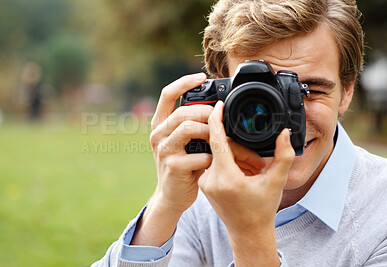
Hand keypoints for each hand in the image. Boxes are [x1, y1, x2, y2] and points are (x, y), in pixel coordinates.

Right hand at [131, 73, 212, 245]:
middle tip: (221, 119)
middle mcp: (158, 134)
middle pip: (183, 111)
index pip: (167, 94)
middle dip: (206, 112)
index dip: (184, 82)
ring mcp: (163, 150)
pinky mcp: (173, 166)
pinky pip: (199, 155)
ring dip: (209, 132)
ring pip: (188, 128)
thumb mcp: (185, 142)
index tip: (202, 77)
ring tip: (219, 139)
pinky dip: (211, 158)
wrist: (173, 196)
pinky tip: (214, 162)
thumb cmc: (184, 165)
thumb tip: (218, 107)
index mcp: (161, 124)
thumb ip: (195, 124)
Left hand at [198, 101, 294, 265]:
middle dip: (239, 147)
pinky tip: (241, 172)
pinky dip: (228, 162)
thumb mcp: (276, 182)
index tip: (218, 105)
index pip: (216, 140)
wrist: (247, 232)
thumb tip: (284, 133)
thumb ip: (283, 155)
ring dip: (234, 155)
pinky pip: (213, 162)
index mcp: (227, 178)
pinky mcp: (204, 184)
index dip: (217, 120)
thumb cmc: (262, 210)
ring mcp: (205, 182)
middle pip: (221, 147)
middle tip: (257, 163)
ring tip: (252, 170)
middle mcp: (211, 180)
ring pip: (216, 154)